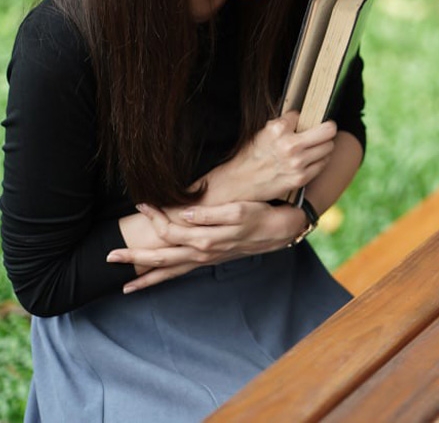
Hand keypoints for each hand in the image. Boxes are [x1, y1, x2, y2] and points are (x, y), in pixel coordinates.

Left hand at [107, 202, 304, 293]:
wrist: (278, 230)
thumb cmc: (259, 215)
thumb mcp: (237, 210)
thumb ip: (209, 214)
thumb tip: (183, 214)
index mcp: (205, 239)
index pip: (170, 231)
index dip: (154, 217)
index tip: (142, 203)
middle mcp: (201, 254)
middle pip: (161, 258)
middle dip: (134, 258)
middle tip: (109, 256)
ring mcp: (203, 260)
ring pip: (169, 272)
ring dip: (145, 278)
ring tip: (124, 286)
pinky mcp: (207, 261)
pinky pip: (180, 274)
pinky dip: (162, 279)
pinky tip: (149, 282)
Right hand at [200, 110, 336, 203]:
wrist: (239, 182)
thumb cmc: (252, 155)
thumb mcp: (264, 132)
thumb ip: (285, 123)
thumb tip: (305, 115)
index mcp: (278, 129)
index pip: (304, 115)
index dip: (302, 119)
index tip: (301, 123)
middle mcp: (290, 145)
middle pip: (329, 130)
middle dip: (326, 129)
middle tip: (324, 131)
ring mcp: (297, 163)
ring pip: (329, 147)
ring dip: (324, 145)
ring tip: (314, 147)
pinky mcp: (301, 178)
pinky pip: (324, 163)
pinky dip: (320, 160)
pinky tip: (310, 160)